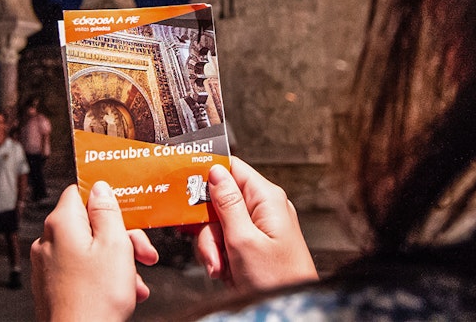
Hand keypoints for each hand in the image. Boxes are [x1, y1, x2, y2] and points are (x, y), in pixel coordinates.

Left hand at [30, 182, 158, 321]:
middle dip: (121, 238)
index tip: (127, 210)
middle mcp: (49, 241)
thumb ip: (108, 211)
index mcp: (61, 224)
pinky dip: (103, 277)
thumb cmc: (96, 299)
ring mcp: (48, 266)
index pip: (80, 192)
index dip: (106, 200)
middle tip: (143, 252)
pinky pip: (82, 270)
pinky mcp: (53, 286)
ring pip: (89, 250)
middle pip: (89, 224)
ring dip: (117, 262)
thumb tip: (100, 188)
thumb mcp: (115, 245)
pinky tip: (124, 293)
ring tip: (135, 281)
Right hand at [192, 158, 316, 292]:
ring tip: (222, 269)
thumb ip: (227, 204)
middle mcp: (265, 209)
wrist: (287, 310)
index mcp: (266, 198)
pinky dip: (222, 259)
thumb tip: (216, 171)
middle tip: (214, 251)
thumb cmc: (277, 280)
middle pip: (220, 203)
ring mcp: (260, 228)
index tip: (187, 191)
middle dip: (210, 230)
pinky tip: (228, 273)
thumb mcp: (243, 240)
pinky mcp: (255, 246)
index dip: (208, 176)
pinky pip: (227, 243)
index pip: (232, 168)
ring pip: (220, 226)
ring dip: (214, 249)